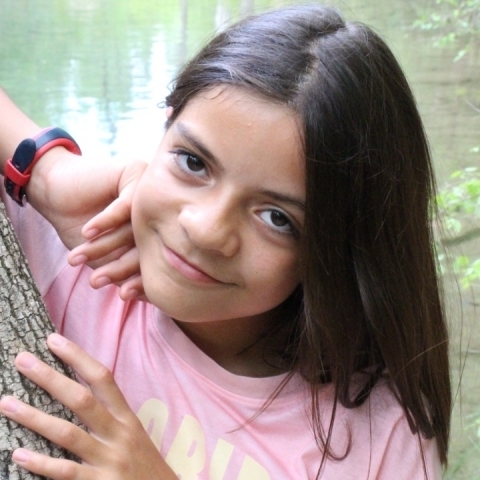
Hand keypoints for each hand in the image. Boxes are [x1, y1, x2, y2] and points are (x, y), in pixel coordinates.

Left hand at [0, 334, 176, 479]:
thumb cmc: (145, 466)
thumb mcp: (134, 436)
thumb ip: (111, 418)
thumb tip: (75, 397)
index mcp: (127, 417)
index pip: (102, 378)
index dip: (78, 357)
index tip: (54, 340)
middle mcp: (118, 434)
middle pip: (82, 400)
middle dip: (51, 378)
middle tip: (23, 360)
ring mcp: (109, 460)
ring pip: (68, 433)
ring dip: (34, 417)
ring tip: (6, 403)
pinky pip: (66, 472)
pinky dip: (41, 463)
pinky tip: (19, 454)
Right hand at [28, 150, 147, 297]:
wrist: (56, 191)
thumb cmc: (80, 226)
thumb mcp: (104, 254)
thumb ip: (121, 270)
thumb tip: (141, 296)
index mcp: (157, 233)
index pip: (153, 259)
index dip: (139, 280)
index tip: (123, 296)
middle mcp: (159, 213)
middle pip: (146, 245)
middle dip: (120, 267)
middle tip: (97, 281)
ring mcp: (149, 193)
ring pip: (133, 228)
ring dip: (104, 246)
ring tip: (79, 260)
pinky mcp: (135, 174)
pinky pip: (124, 206)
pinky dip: (104, 222)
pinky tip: (86, 232)